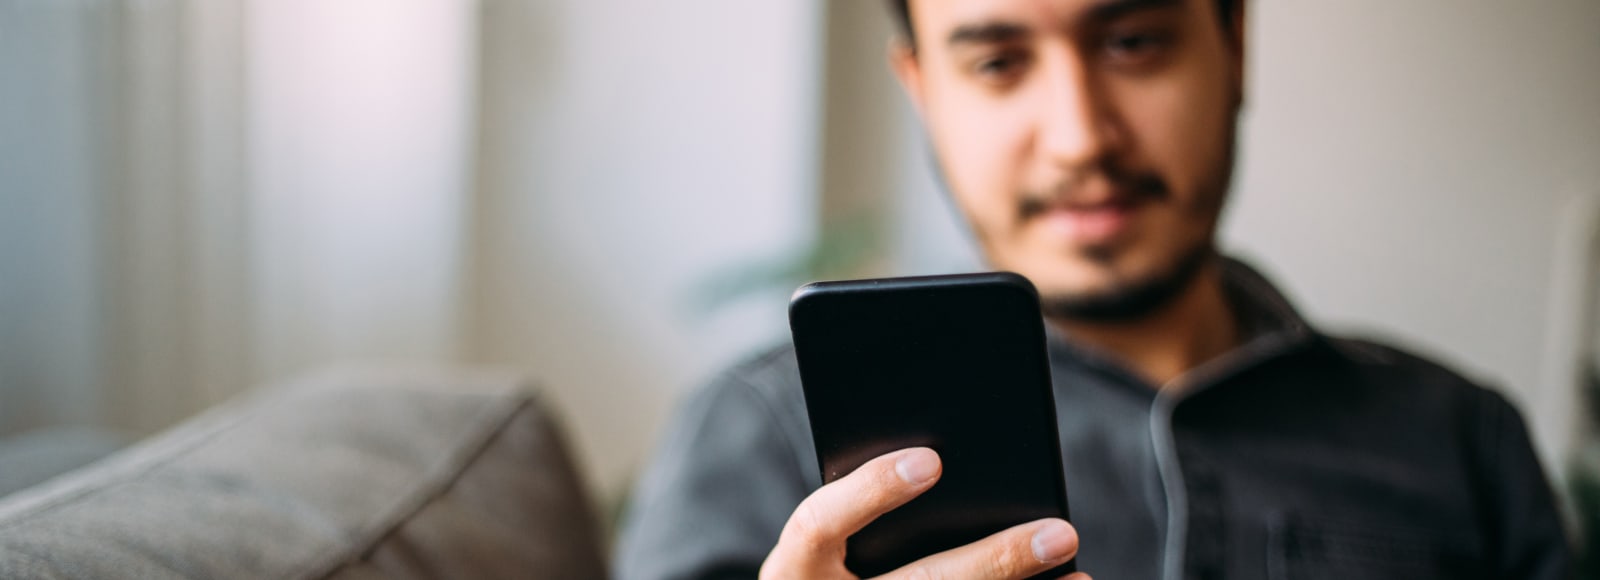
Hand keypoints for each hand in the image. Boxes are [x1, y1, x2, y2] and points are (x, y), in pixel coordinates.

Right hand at [759, 447, 1089, 579]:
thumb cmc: (825, 568)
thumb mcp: (826, 541)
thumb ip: (862, 500)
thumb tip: (943, 451)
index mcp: (793, 570)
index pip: (820, 525)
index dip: (872, 492)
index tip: (933, 460)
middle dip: (995, 560)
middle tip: (1060, 531)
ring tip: (1076, 569)